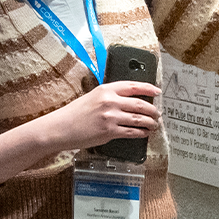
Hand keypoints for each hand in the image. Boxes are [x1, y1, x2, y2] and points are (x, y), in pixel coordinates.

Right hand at [41, 81, 161, 148]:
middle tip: (158, 114)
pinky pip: (132, 132)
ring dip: (150, 123)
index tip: (157, 91)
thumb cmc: (75, 113)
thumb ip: (110, 97)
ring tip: (154, 125)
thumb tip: (128, 102)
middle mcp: (110, 101)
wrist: (61, 128)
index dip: (148, 88)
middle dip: (153, 110)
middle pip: (140, 104)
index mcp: (106, 89)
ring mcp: (110, 117)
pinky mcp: (109, 131)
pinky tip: (144, 133)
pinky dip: (141, 133)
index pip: (133, 86)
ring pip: (139, 119)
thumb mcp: (93, 97)